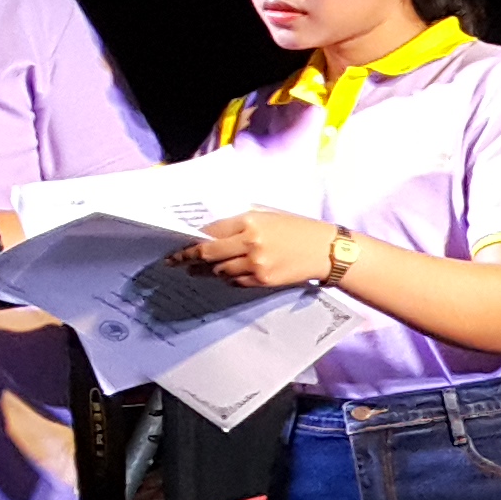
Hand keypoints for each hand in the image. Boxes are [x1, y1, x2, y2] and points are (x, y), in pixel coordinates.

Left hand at [179, 211, 341, 289]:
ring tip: (197, 271)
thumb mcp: (268, 217)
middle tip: (173, 262)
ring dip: (206, 271)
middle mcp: (250, 242)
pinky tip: (226, 275)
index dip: (190, 240)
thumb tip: (209, 235)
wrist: (327, 250)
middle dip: (186, 258)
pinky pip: (235, 282)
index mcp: (249, 221)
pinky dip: (227, 279)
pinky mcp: (263, 279)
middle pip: (207, 253)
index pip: (210, 232)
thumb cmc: (297, 229)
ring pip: (218, 270)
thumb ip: (239, 225)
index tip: (177, 246)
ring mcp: (256, 263)